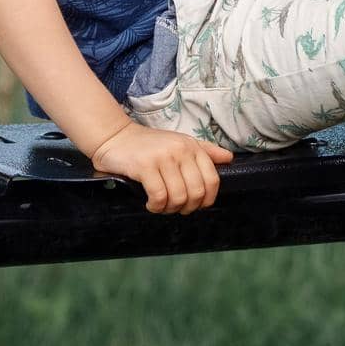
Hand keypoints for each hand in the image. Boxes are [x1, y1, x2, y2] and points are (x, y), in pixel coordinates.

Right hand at [90, 121, 233, 214]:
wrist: (115, 136)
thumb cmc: (149, 145)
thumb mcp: (180, 143)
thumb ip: (205, 151)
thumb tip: (229, 159)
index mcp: (193, 146)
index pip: (212, 180)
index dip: (207, 199)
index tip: (196, 205)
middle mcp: (181, 150)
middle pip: (196, 192)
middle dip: (187, 207)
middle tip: (175, 208)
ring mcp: (163, 157)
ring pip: (178, 197)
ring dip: (169, 209)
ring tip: (161, 205)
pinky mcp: (145, 166)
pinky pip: (159, 197)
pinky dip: (156, 207)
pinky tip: (150, 204)